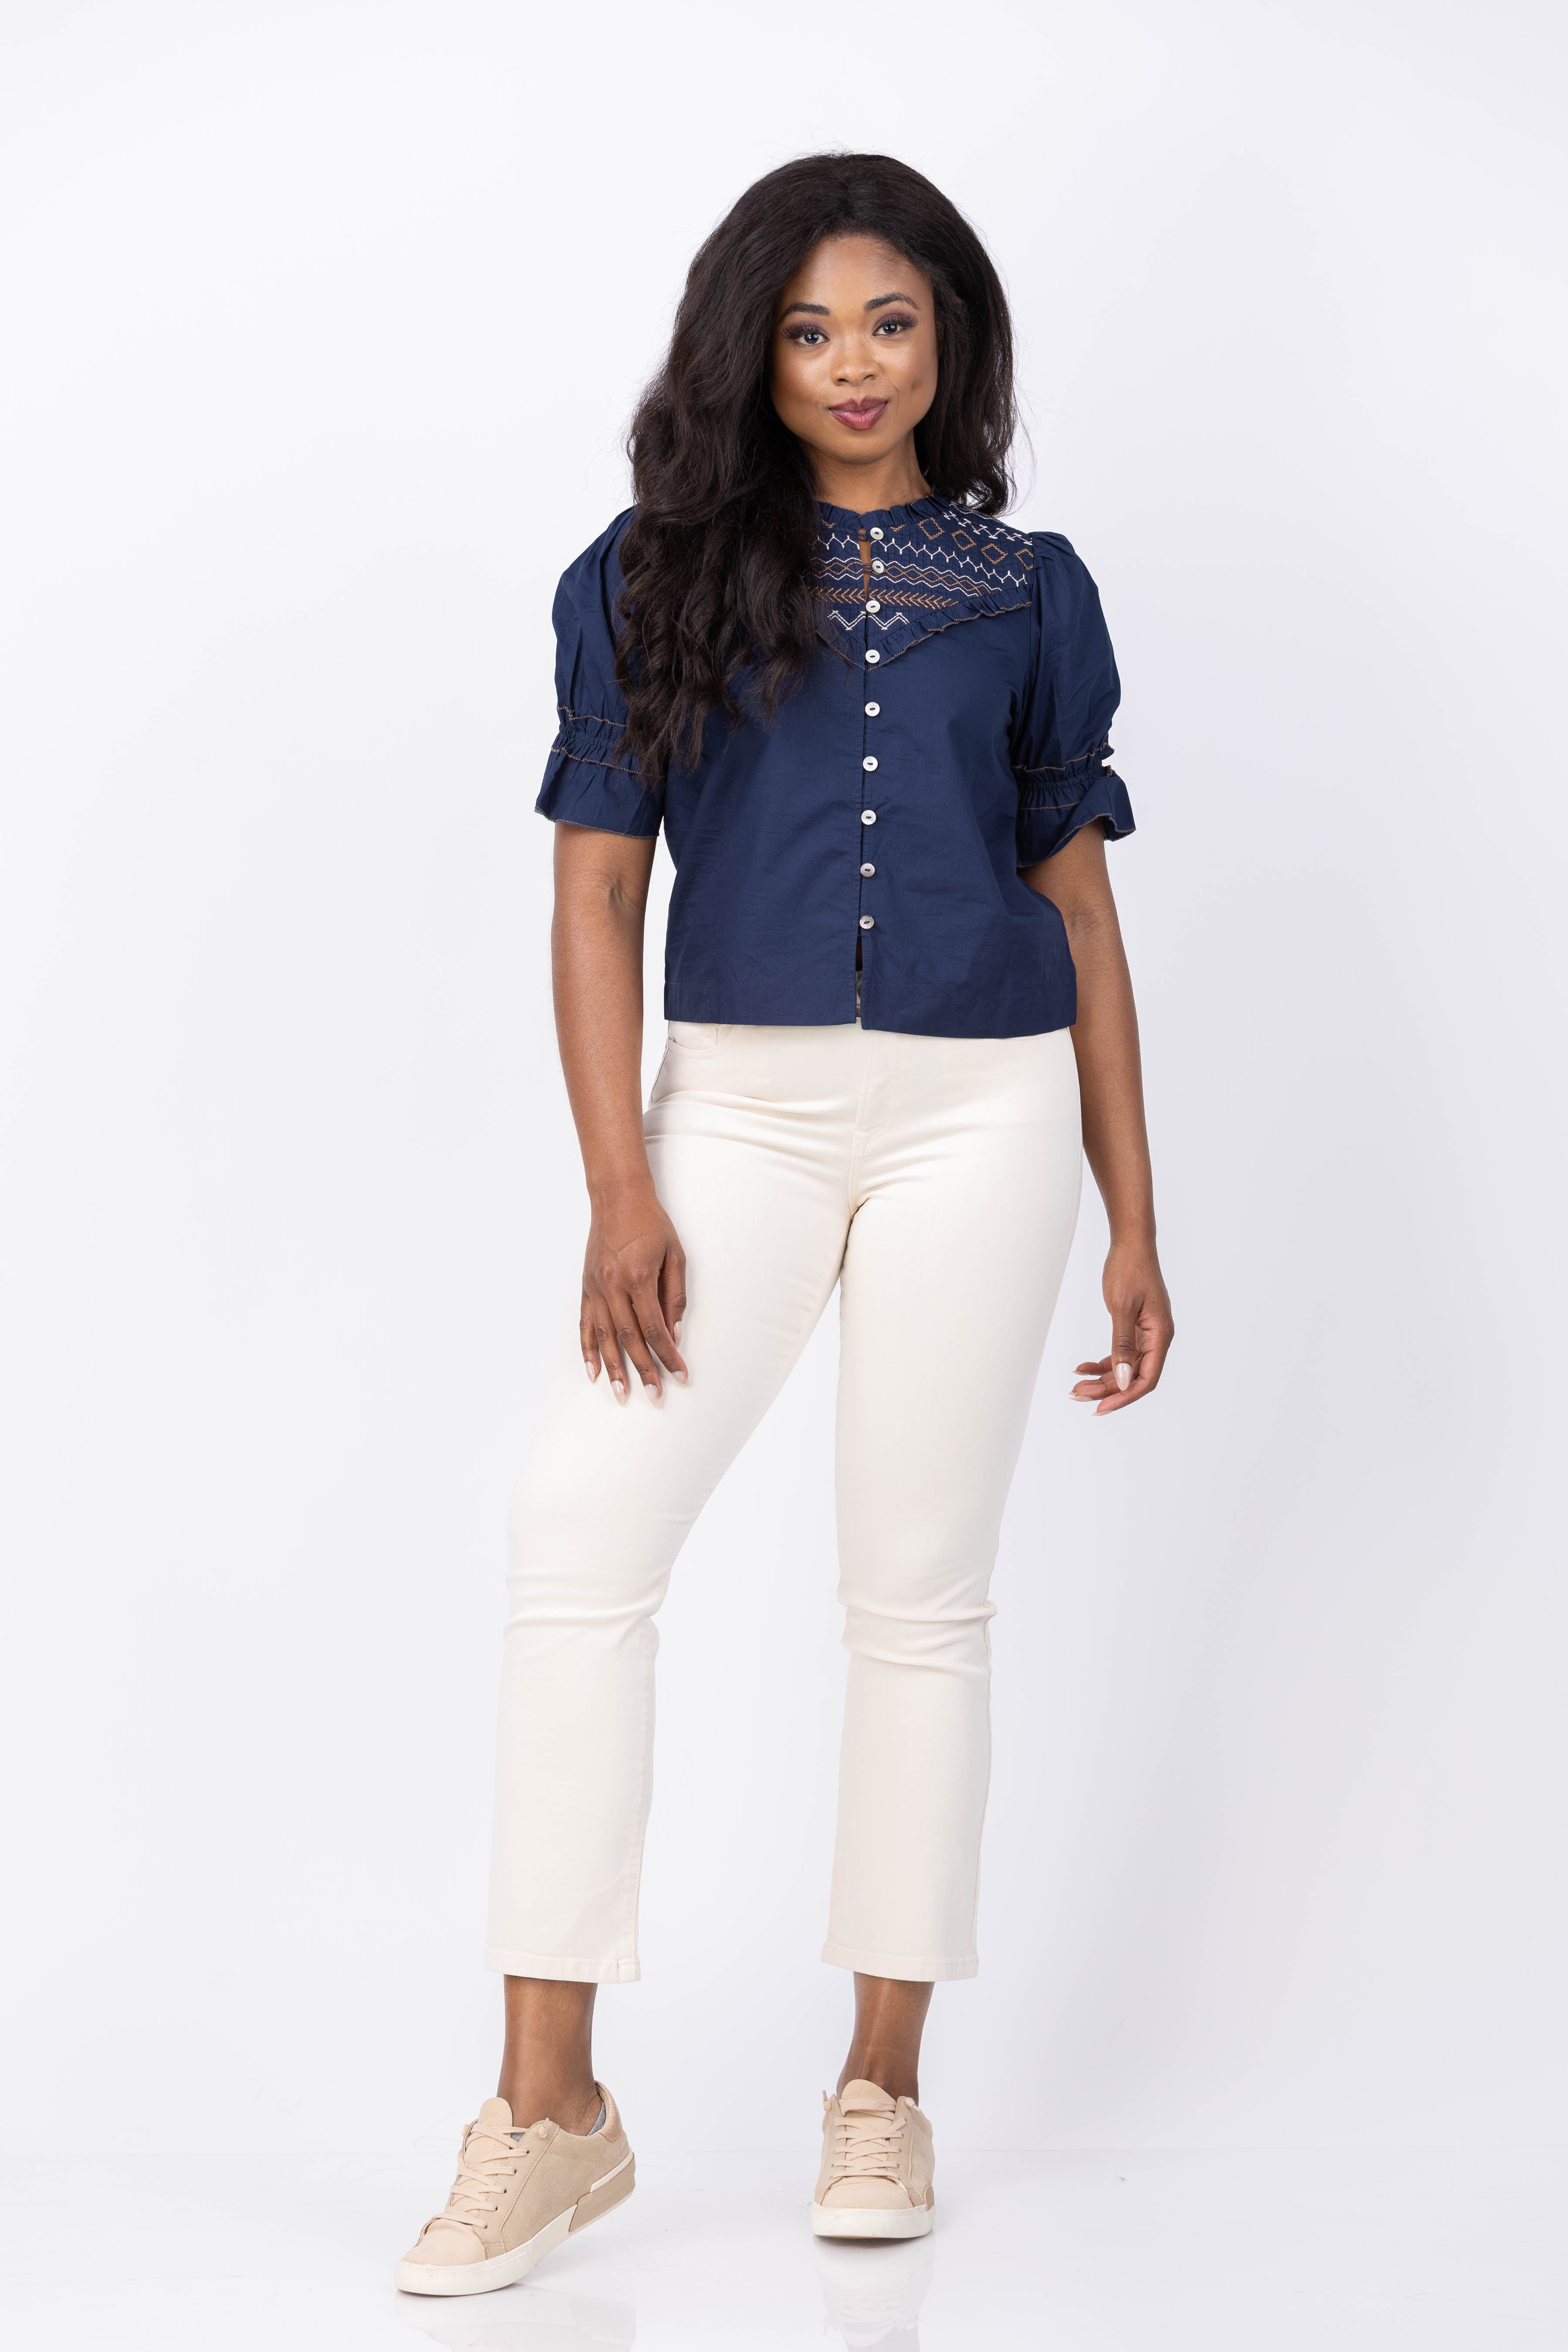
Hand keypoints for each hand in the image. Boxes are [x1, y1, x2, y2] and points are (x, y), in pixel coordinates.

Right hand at [581, 1180, 688, 1403]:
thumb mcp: (675, 1256)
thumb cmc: (651, 1223)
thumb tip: (674, 1334)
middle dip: (643, 1371)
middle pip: (629, 1339)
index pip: (655, 1328)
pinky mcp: (586, 1286)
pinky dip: (588, 1349)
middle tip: (655, 1396)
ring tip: (622, 1394)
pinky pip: (585, 1324)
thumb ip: (675, 1297)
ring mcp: (596, 1287)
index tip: (681, 1375)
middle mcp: (613, 1285)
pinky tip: (593, 1371)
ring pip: (604, 1337)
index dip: (668, 1356)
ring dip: (613, 1369)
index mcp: (639, 1278)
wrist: (617, 1197)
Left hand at [1072, 1241, 1173, 1415]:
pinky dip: (1102, 1363)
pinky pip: (1120, 1353)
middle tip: (1078, 1396)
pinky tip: (1082, 1367)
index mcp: (1161, 1335)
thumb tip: (1124, 1380)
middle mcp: (1157, 1338)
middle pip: (1134, 1376)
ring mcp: (1146, 1333)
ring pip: (1125, 1367)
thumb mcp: (1122, 1308)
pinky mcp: (1135, 1328)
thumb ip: (1123, 1345)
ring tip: (1076, 1386)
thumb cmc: (1129, 1269)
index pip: (1147, 1378)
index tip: (1101, 1408)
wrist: (1130, 1244)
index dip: (1125, 1396)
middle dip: (1107, 1389)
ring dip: (1102, 1379)